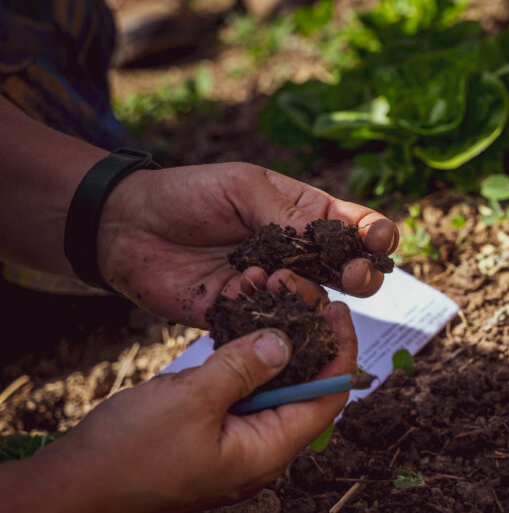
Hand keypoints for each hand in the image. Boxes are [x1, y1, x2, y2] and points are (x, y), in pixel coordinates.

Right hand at [0, 286, 356, 512]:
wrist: (71, 494)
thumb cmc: (128, 455)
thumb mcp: (191, 399)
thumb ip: (243, 368)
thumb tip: (286, 341)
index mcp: (269, 452)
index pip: (328, 398)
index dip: (340, 352)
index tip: (336, 312)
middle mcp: (261, 455)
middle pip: (305, 392)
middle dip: (308, 343)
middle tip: (299, 298)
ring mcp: (236, 450)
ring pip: (271, 393)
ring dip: (274, 352)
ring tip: (271, 306)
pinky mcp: (212, 442)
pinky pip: (242, 401)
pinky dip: (245, 368)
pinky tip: (239, 335)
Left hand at [96, 162, 399, 325]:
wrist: (129, 227)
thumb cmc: (188, 195)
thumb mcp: (242, 188)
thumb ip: (286, 214)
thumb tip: (325, 238)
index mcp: (307, 216)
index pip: (358, 229)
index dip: (376, 236)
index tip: (375, 240)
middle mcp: (301, 257)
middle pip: (353, 275)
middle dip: (363, 276)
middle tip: (354, 276)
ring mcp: (278, 289)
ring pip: (319, 304)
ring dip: (311, 293)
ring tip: (280, 275)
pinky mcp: (249, 316)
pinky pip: (277, 324)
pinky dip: (270, 309)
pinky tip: (245, 285)